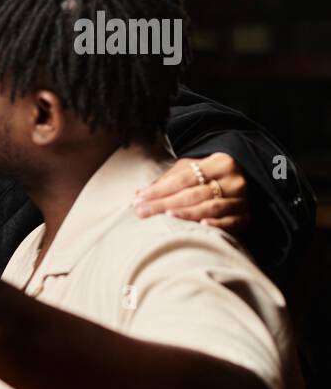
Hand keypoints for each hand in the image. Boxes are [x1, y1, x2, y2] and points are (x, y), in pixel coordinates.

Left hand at [133, 152, 249, 232]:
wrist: (249, 180)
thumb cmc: (211, 176)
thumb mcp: (192, 169)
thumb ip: (168, 180)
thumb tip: (139, 194)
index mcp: (220, 163)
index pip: (184, 178)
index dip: (160, 189)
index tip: (140, 199)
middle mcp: (234, 180)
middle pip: (194, 194)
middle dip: (165, 203)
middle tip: (143, 212)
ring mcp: (243, 199)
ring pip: (211, 207)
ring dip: (187, 213)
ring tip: (166, 217)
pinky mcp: (249, 216)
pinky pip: (232, 221)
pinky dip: (218, 224)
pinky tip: (203, 225)